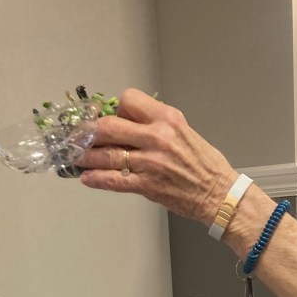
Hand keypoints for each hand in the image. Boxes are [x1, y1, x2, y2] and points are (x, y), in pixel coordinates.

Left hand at [78, 89, 236, 226]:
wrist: (220, 195)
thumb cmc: (206, 167)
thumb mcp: (185, 132)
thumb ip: (157, 126)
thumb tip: (130, 126)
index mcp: (167, 119)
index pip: (128, 100)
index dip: (115, 108)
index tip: (110, 117)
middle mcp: (157, 137)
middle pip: (108, 126)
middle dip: (88, 131)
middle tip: (78, 136)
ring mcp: (150, 162)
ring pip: (106, 154)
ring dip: (85, 156)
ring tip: (76, 157)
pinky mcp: (147, 186)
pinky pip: (113, 180)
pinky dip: (96, 179)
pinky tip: (87, 178)